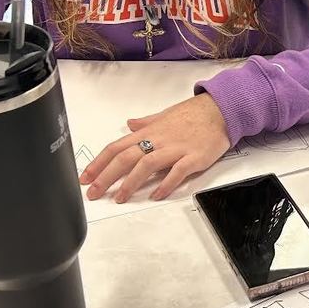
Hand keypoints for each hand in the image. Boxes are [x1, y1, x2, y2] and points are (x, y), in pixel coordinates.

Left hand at [80, 94, 230, 202]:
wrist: (222, 110)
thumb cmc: (194, 114)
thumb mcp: (165, 114)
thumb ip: (146, 123)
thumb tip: (130, 124)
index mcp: (150, 131)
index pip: (117, 147)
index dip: (99, 163)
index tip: (86, 178)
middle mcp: (159, 140)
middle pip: (126, 158)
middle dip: (106, 177)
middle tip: (94, 193)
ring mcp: (176, 149)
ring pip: (146, 165)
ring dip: (130, 183)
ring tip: (119, 198)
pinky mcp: (194, 157)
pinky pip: (177, 172)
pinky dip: (165, 184)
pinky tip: (156, 195)